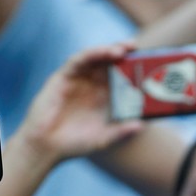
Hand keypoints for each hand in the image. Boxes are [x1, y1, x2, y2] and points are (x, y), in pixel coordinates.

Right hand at [18, 42, 144, 161]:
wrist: (46, 147)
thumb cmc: (75, 143)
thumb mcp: (103, 138)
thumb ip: (121, 132)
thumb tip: (141, 126)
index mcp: (105, 97)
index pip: (122, 76)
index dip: (134, 68)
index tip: (150, 64)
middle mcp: (93, 85)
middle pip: (110, 63)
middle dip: (124, 53)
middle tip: (138, 48)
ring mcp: (78, 80)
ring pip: (95, 58)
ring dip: (109, 50)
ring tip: (123, 49)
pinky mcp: (62, 77)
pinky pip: (78, 61)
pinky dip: (91, 54)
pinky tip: (103, 53)